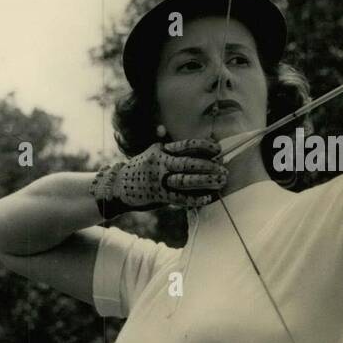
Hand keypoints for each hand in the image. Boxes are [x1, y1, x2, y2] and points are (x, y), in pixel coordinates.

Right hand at [93, 138, 226, 214]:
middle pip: (188, 163)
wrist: (118, 186)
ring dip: (205, 181)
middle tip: (224, 169)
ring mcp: (159, 180)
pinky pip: (180, 198)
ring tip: (220, 182)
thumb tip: (192, 144)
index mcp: (160, 150)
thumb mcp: (152, 152)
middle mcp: (160, 163)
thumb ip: (169, 148)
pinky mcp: (158, 196)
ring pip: (186, 180)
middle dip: (208, 166)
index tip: (218, 149)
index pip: (186, 145)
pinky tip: (207, 198)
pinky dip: (195, 199)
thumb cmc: (142, 169)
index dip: (203, 146)